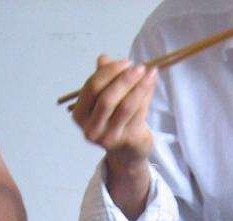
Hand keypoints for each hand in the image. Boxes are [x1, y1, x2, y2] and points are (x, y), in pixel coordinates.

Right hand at [71, 55, 155, 171]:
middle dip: (124, 80)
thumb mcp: (106, 96)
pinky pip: (139, 114)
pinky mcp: (127, 141)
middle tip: (139, 67)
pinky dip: (146, 97)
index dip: (109, 72)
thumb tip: (103, 58)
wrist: (127, 149)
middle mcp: (91, 129)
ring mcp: (108, 138)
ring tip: (150, 73)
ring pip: (125, 107)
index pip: (92, 88)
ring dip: (139, 87)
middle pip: (107, 98)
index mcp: (80, 115)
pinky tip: (152, 85)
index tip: (126, 62)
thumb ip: (104, 77)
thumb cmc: (114, 118)